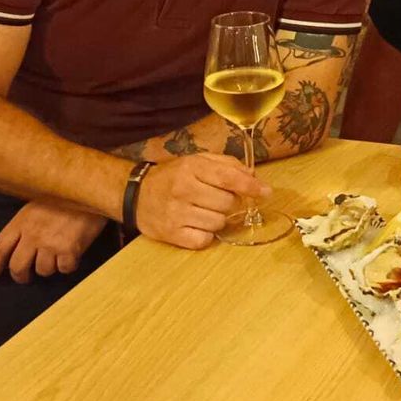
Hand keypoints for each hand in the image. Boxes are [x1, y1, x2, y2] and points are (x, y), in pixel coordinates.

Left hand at [0, 200, 107, 282]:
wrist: (92, 190)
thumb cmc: (65, 196)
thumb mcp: (37, 205)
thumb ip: (25, 225)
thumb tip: (18, 245)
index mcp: (22, 221)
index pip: (0, 248)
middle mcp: (33, 234)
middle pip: (17, 266)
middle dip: (20, 276)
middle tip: (26, 277)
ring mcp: (51, 243)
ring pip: (43, 271)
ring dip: (49, 267)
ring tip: (56, 257)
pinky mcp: (70, 250)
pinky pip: (65, 269)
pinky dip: (68, 265)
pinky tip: (72, 255)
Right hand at [134, 152, 270, 249]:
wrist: (135, 194)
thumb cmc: (172, 176)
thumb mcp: (196, 161)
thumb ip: (226, 165)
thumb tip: (253, 176)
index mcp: (191, 167)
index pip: (228, 178)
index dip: (251, 186)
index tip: (265, 192)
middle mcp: (183, 190)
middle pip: (227, 203)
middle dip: (230, 202)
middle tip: (218, 199)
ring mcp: (176, 214)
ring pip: (219, 223)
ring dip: (218, 219)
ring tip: (204, 211)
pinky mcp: (172, 234)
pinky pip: (204, 240)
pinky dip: (206, 234)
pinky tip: (197, 224)